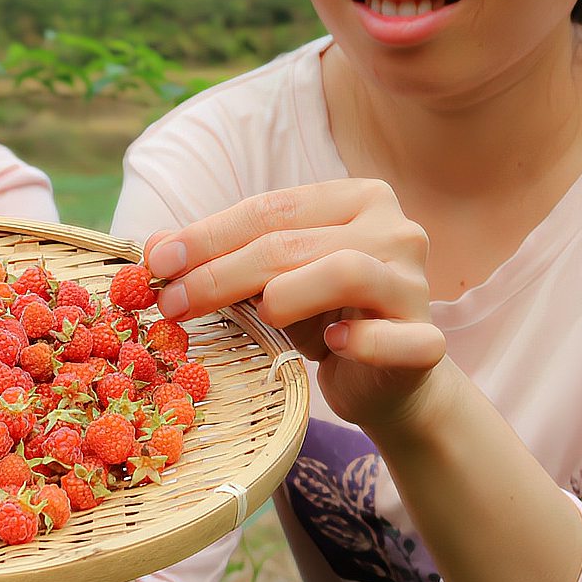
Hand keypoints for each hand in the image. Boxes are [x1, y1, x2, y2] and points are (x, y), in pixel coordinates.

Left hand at [145, 179, 445, 432]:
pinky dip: (358, 340)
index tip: (157, 263)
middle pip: (293, 242)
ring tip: (260, 317)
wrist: (388, 381)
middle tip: (170, 304)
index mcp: (357, 199)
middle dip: (220, 273)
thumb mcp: (269, 282)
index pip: (272, 208)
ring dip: (286, 296)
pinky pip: (392, 337)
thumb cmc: (323, 318)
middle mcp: (395, 229)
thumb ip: (221, 257)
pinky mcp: (428, 340)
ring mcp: (416, 283)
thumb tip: (153, 248)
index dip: (208, 235)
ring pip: (345, 271)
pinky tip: (334, 345)